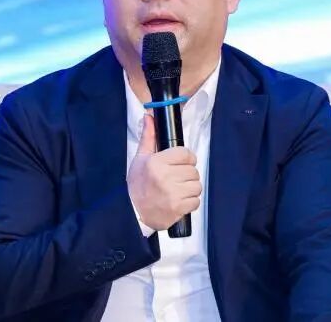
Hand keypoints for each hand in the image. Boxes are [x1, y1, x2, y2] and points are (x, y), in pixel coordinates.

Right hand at [127, 113, 201, 230]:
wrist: (133, 213)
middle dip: (187, 174)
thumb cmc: (137, 185)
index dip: (185, 158)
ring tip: (177, 190)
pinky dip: (190, 202)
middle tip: (176, 179)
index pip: (186, 154)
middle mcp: (166, 177)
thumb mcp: (140, 159)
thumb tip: (149, 116)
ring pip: (197, 185)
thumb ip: (148, 137)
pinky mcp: (178, 208)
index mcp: (156, 162)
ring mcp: (173, 194)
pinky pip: (196, 201)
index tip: (179, 163)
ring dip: (190, 188)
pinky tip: (178, 201)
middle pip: (193, 170)